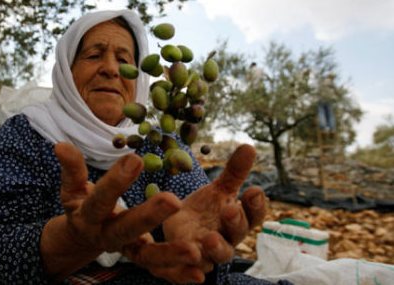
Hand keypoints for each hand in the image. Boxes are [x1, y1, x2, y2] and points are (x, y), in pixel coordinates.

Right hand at [41, 143, 203, 282]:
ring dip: (169, 255)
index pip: (101, 200)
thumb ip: (72, 170)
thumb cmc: (82, 206)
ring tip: (194, 250)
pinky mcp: (140, 259)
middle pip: (127, 229)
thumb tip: (60, 145)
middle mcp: (106, 236)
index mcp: (89, 217)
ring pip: (146, 258)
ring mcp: (124, 251)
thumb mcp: (72, 190)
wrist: (82, 237)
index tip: (135, 158)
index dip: (115, 182)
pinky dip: (177, 274)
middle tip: (173, 200)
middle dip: (149, 216)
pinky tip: (199, 274)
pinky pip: (158, 271)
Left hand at [163, 144, 266, 270]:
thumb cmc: (205, 209)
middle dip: (235, 222)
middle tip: (231, 209)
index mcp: (237, 219)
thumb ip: (234, 173)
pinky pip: (192, 271)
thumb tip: (249, 146)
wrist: (178, 227)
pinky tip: (190, 261)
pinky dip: (191, 271)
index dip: (255, 205)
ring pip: (218, 255)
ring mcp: (209, 254)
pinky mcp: (188, 264)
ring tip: (210, 238)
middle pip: (237, 235)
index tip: (254, 190)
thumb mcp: (218, 190)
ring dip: (216, 248)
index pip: (254, 215)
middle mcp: (227, 239)